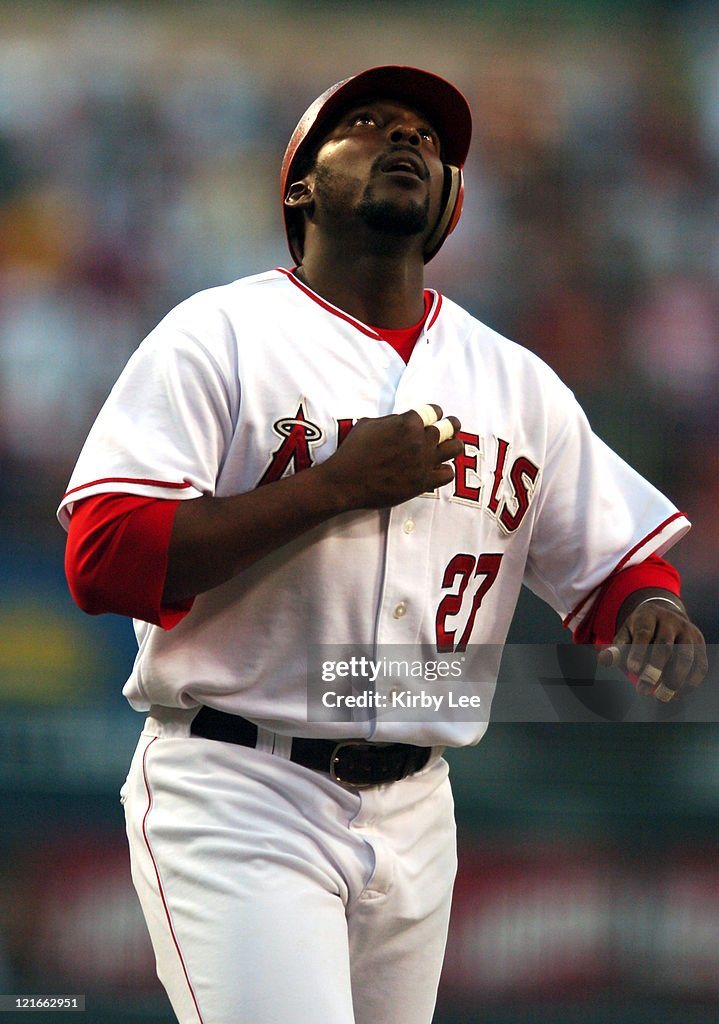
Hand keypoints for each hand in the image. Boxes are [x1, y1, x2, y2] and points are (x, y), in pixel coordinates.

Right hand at [319, 404, 462, 509]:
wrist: (346, 482)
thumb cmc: (353, 451)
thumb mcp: (368, 424)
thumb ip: (391, 420)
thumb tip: (401, 421)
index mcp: (407, 422)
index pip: (434, 411)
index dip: (436, 412)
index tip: (435, 416)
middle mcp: (419, 440)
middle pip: (448, 427)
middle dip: (450, 426)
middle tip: (451, 427)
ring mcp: (423, 462)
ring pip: (455, 448)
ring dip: (453, 444)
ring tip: (450, 445)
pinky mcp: (422, 483)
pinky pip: (448, 474)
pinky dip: (446, 469)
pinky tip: (438, 468)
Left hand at [598, 596, 707, 700]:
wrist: (666, 618)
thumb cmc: (640, 632)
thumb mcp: (626, 635)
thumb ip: (616, 649)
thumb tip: (604, 660)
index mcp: (648, 614)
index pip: (644, 631)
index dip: (638, 651)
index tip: (632, 670)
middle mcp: (671, 621)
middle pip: (665, 645)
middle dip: (653, 670)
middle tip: (642, 690)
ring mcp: (688, 632)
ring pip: (686, 657)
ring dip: (674, 680)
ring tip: (661, 697)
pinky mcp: (700, 645)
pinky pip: (700, 665)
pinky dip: (690, 683)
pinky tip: (676, 695)